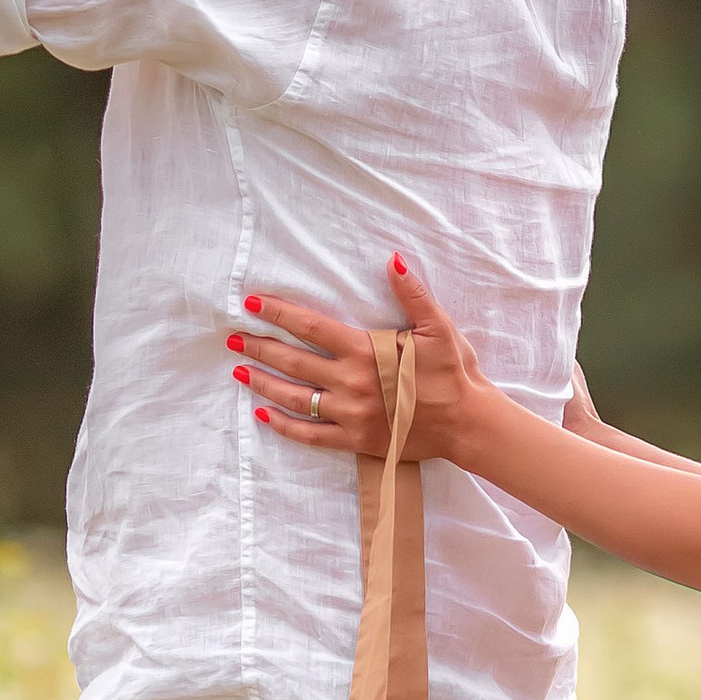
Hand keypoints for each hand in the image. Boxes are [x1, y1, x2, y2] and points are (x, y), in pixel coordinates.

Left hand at [228, 261, 493, 465]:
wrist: (468, 423)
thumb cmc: (453, 372)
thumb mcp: (437, 327)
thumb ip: (412, 293)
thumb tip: (393, 260)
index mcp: (366, 350)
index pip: (311, 327)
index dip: (279, 313)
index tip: (252, 303)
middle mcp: (351, 382)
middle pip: (293, 361)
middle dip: (259, 348)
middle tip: (232, 338)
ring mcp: (350, 414)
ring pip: (295, 397)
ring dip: (264, 383)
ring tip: (239, 372)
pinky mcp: (355, 439)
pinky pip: (311, 435)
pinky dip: (285, 426)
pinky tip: (265, 414)